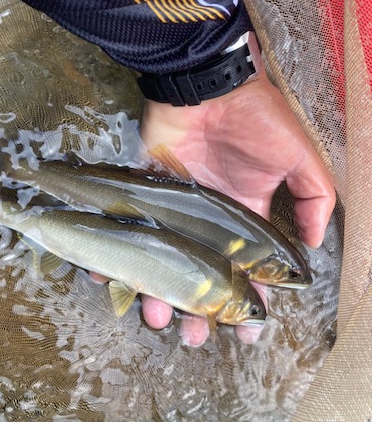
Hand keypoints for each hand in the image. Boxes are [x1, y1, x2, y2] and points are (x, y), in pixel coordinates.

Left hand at [139, 33, 335, 345]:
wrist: (210, 84)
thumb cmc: (257, 120)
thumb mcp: (299, 159)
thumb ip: (311, 200)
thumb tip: (311, 247)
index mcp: (243, 217)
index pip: (247, 270)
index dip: (249, 302)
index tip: (246, 335)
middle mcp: (207, 220)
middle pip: (200, 275)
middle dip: (199, 310)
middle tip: (194, 337)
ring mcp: (173, 208)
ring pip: (163, 262)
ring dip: (158, 293)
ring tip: (157, 318)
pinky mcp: (143, 192)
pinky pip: (128, 228)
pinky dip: (114, 252)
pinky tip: (109, 279)